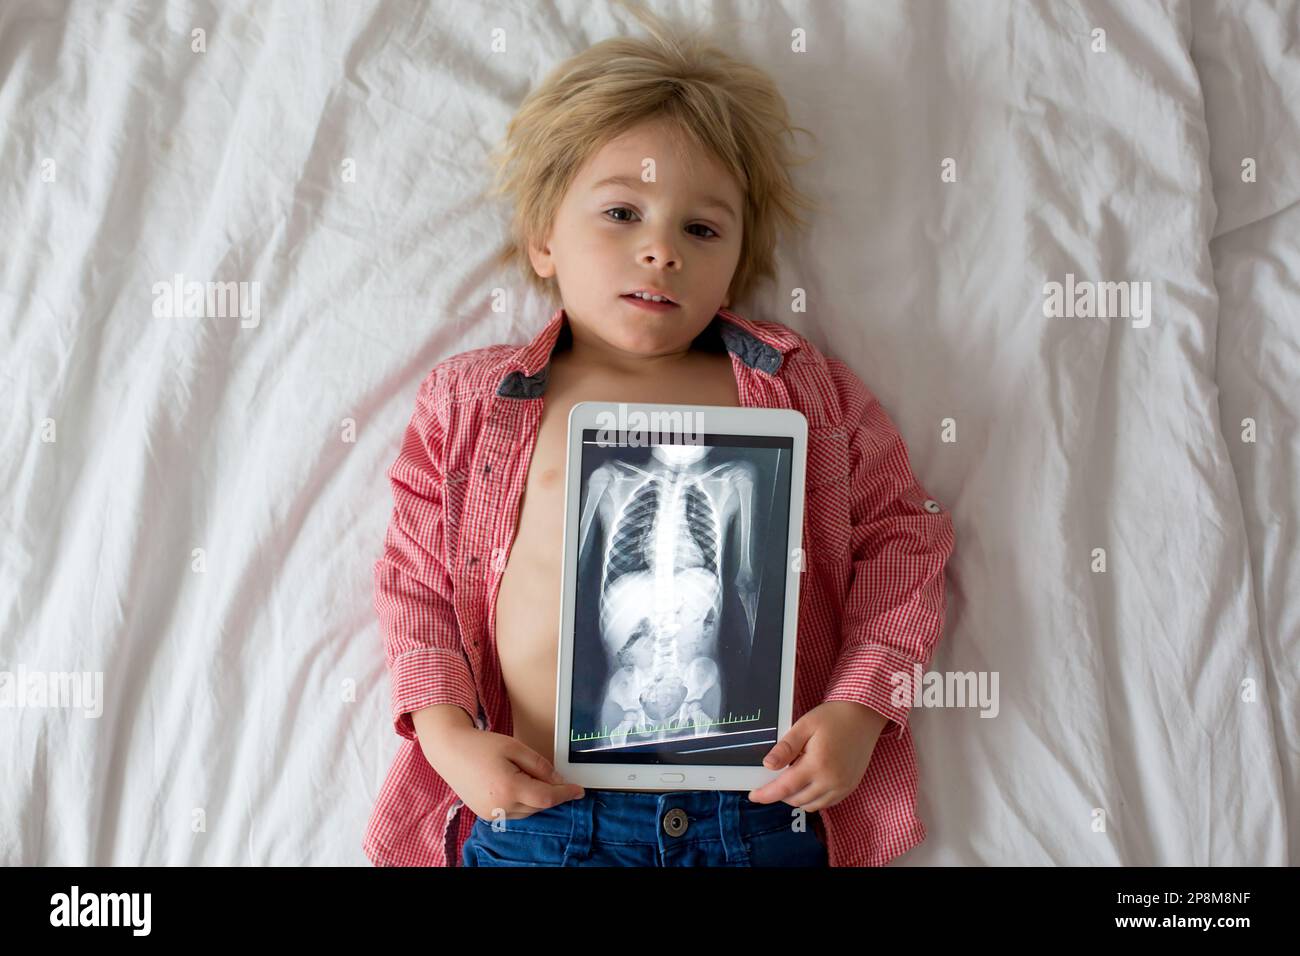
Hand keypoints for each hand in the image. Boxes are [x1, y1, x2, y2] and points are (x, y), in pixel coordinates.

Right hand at [421, 722, 585, 821]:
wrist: (450, 751)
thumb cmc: (481, 746)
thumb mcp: (515, 748)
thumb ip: (540, 765)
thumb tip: (558, 780)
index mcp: (508, 788)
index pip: (546, 797)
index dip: (565, 794)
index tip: (579, 790)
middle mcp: (499, 806)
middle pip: (538, 805)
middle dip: (551, 793)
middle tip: (558, 779)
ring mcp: (491, 814)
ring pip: (527, 812)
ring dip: (537, 799)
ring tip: (533, 778)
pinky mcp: (485, 814)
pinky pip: (514, 813)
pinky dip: (523, 802)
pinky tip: (520, 786)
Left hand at [746, 700, 888, 812]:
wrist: (863, 717)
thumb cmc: (833, 718)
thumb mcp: (804, 726)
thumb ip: (785, 747)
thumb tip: (768, 765)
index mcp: (818, 765)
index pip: (785, 788)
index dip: (767, 794)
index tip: (753, 796)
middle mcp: (832, 781)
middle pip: (797, 799)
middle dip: (780, 794)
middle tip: (773, 779)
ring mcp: (843, 787)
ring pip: (811, 805)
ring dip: (797, 797)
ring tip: (792, 778)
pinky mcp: (850, 787)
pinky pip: (826, 803)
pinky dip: (813, 798)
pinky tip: (809, 782)